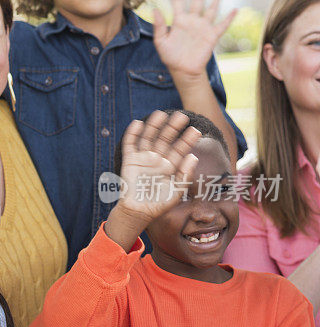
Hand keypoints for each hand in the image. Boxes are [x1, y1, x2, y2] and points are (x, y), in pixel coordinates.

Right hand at [115, 110, 200, 224]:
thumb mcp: (177, 191)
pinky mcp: (130, 160)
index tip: (196, 130)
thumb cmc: (159, 203)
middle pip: (166, 139)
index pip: (181, 148)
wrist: (138, 211)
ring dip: (154, 126)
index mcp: (171, 165)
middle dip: (173, 128)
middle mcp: (158, 158)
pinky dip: (132, 134)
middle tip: (181, 116)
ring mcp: (143, 158)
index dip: (187, 139)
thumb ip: (185, 174)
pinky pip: (130, 144)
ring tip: (160, 114)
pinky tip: (138, 123)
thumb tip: (193, 156)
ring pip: (149, 137)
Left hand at [153, 0, 236, 77]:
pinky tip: (235, 9)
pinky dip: (229, 18)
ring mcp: (203, 27)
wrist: (183, 71)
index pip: (178, 1)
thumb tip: (154, 9)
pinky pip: (222, 25)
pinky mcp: (212, 36)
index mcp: (179, 21)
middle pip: (198, 0)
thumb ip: (159, 26)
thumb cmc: (170, 57)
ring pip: (212, 8)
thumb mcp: (161, 41)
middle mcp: (192, 21)